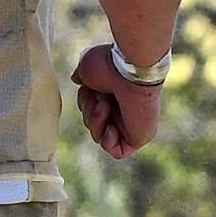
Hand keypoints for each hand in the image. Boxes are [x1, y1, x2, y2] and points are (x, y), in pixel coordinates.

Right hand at [71, 44, 162, 158]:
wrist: (131, 70)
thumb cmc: (110, 65)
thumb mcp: (88, 68)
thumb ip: (82, 77)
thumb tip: (77, 80)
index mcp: (113, 95)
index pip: (90, 109)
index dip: (85, 101)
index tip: (88, 88)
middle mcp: (123, 110)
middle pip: (92, 123)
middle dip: (89, 111)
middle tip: (101, 98)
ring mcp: (131, 125)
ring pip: (99, 136)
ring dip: (96, 121)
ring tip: (106, 106)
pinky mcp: (138, 138)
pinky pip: (117, 151)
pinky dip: (108, 141)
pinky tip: (111, 127)